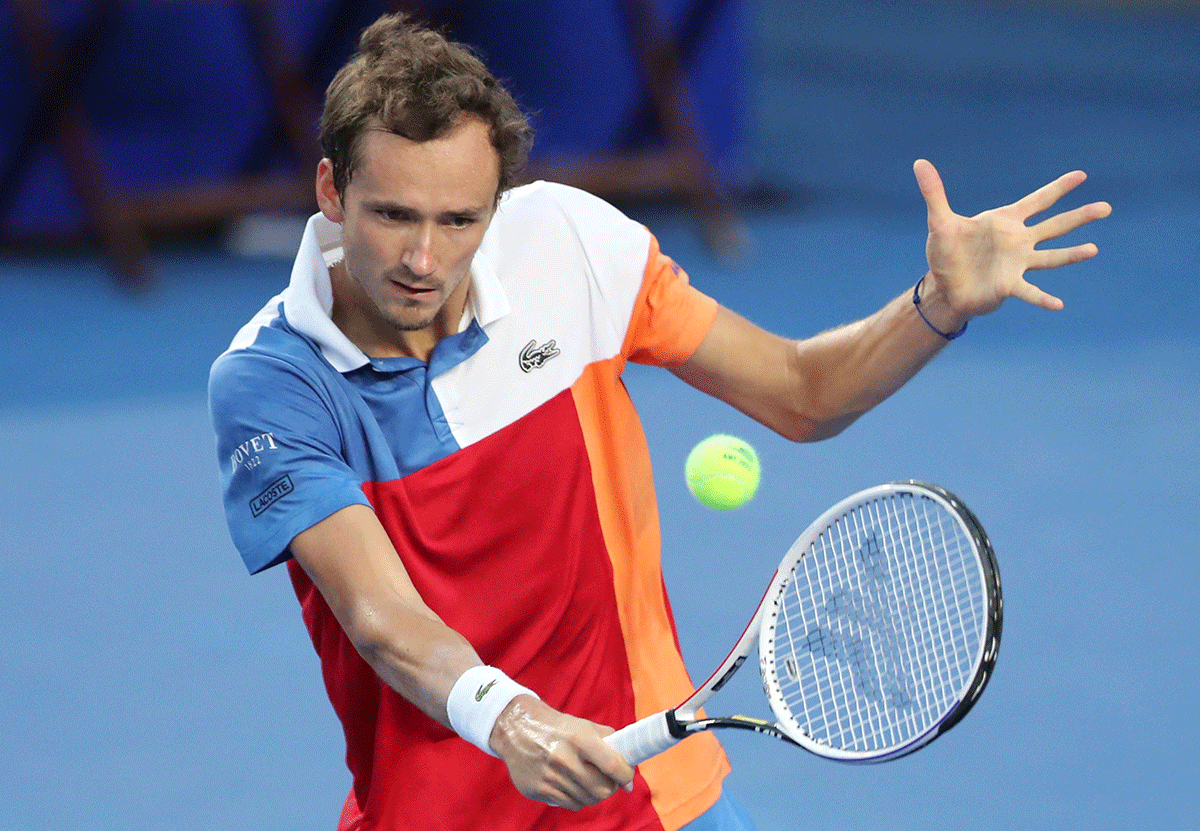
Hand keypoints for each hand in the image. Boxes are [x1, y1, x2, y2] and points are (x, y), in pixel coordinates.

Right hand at [490, 695, 634, 810]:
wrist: (517, 729)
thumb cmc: (557, 728)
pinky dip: (576, 798)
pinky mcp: (538, 789)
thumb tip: (629, 765)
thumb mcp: (583, 725)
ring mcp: (549, 776)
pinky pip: (569, 804)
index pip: (613, 766)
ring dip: (592, 794)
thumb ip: (609, 741)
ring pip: (586, 800)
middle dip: (610, 788)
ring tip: (587, 781)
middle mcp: (564, 758)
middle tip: (608, 782)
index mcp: (579, 739)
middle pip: (601, 789)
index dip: (626, 776)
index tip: (628, 780)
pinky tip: (571, 786)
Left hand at [913, 159, 1111, 319]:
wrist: (944, 287)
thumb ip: (934, 193)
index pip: (1037, 201)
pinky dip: (1042, 299)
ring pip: (1051, 257)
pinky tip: (1058, 305)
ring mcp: (1017, 264)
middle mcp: (1017, 241)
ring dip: (1071, 254)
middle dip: (1079, 216)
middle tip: (1106, 207)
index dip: (1058, 188)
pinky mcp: (1009, 286)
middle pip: (1054, 226)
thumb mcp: (939, 221)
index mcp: (1005, 222)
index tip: (1081, 175)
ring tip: (1094, 249)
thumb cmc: (947, 253)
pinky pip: (1029, 292)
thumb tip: (919, 162)